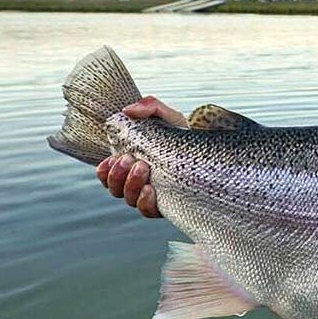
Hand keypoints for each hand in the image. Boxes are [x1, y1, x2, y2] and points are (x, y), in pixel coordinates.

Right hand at [95, 96, 186, 218]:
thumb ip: (149, 107)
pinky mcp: (168, 205)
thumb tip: (128, 110)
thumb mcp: (168, 117)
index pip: (108, 174)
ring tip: (143, 168)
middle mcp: (140, 182)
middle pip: (116, 189)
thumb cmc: (184, 135)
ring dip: (131, 184)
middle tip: (132, 159)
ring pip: (129, 199)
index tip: (114, 157)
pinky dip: (144, 202)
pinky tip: (151, 189)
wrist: (212, 151)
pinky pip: (148, 211)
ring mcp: (153, 196)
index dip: (105, 170)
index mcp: (133, 164)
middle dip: (118, 175)